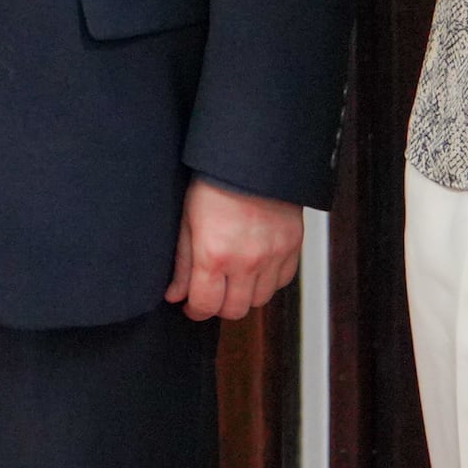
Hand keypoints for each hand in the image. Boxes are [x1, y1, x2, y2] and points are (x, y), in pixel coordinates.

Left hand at [167, 181, 302, 320]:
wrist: (251, 157)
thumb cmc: (214, 182)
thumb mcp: (187, 220)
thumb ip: (182, 263)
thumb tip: (175, 294)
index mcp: (214, 255)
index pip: (205, 305)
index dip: (195, 310)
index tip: (191, 305)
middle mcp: (247, 261)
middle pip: (234, 310)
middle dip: (219, 306)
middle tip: (211, 292)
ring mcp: (273, 256)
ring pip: (259, 300)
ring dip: (244, 295)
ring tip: (233, 277)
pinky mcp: (292, 247)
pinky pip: (282, 282)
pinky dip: (268, 281)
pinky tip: (255, 267)